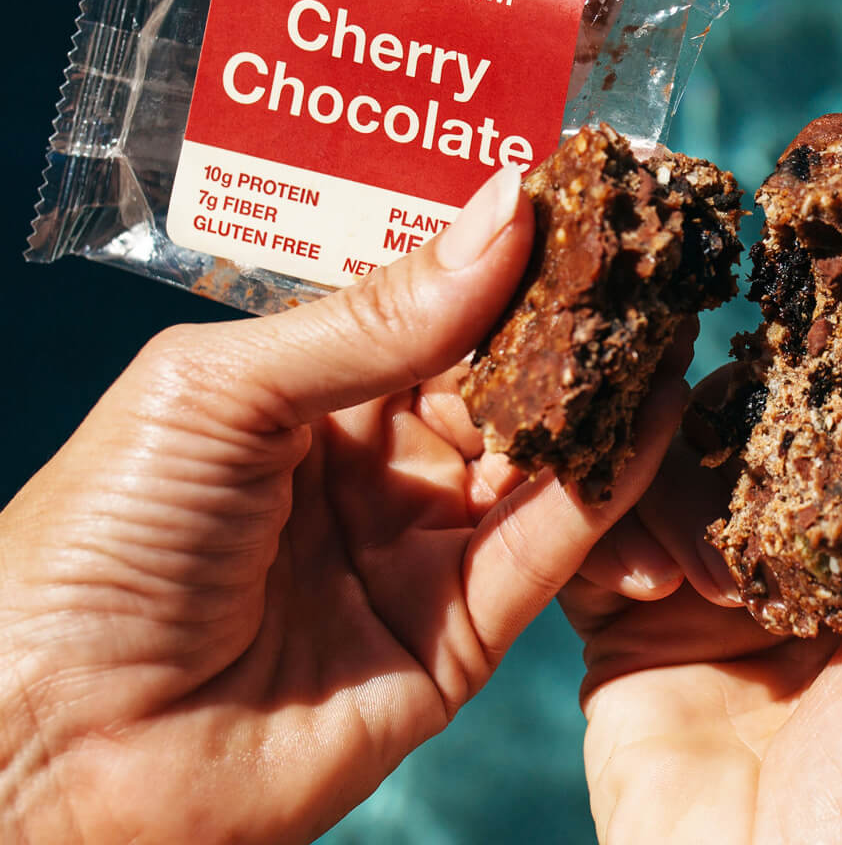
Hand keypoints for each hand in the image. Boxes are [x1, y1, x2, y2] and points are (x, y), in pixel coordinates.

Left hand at [0, 167, 690, 844]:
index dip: (505, 258)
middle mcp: (376, 460)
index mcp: (312, 389)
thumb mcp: (226, 391)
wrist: (56, 748)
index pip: (434, 308)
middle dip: (571, 325)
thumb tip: (505, 209)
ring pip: (538, 458)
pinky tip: (657, 417)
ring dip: (604, 396)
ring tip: (671, 324)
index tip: (581, 201)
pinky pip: (547, 546)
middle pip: (498, 380)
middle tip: (648, 258)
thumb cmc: (102, 541)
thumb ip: (376, 317)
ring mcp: (421, 543)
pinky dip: (607, 486)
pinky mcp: (459, 630)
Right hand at [561, 257, 841, 843]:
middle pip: (730, 423)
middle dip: (708, 385)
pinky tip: (616, 534)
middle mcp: (784, 547)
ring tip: (656, 479)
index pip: (837, 398)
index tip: (785, 241)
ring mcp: (698, 584)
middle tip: (674, 327)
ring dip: (651, 465)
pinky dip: (593, 519)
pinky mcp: (620, 624)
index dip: (816, 326)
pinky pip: (592, 539)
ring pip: (654, 469)